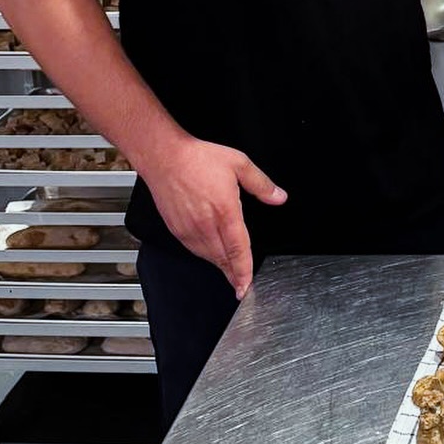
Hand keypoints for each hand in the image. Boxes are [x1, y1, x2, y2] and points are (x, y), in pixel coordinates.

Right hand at [140, 135, 286, 297]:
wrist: (164, 157)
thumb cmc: (198, 158)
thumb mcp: (239, 163)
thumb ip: (261, 184)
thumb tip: (279, 197)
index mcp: (225, 211)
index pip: (238, 250)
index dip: (244, 271)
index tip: (246, 286)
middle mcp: (206, 224)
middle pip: (223, 259)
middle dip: (233, 274)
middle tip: (241, 285)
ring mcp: (189, 229)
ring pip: (208, 257)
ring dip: (220, 266)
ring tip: (230, 272)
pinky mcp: (177, 229)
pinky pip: (194, 250)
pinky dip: (205, 256)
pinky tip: (212, 254)